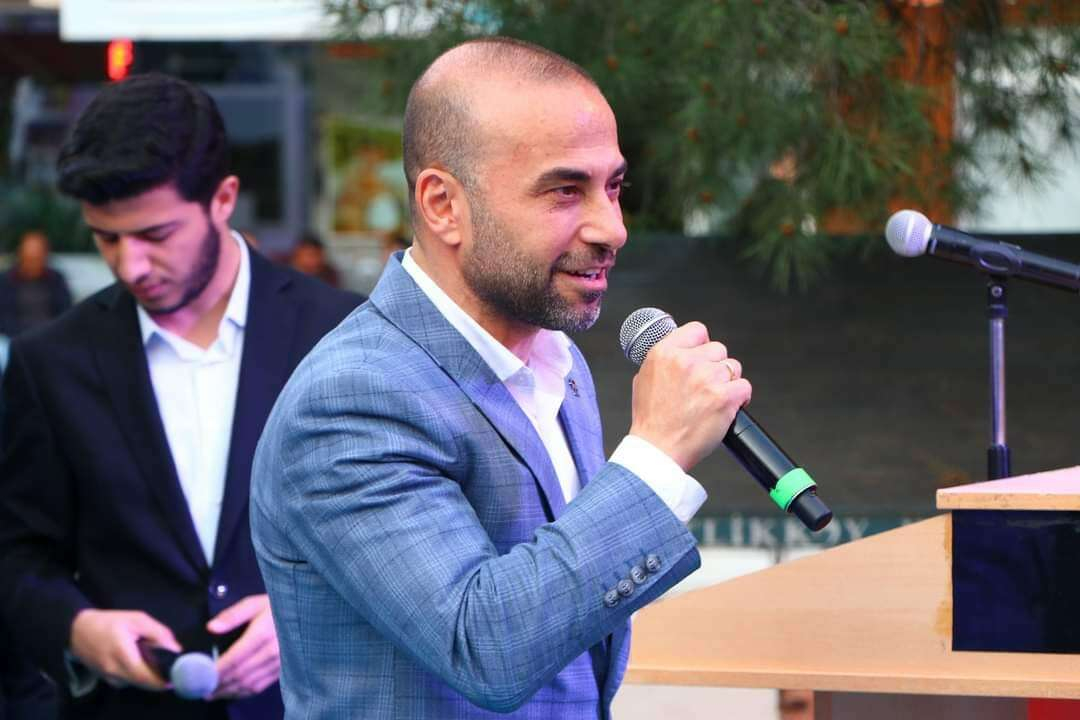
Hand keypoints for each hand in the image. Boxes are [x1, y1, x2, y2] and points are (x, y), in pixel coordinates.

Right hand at [69, 608, 179, 690]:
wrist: (78, 631)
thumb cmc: (109, 622)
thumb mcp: (137, 619)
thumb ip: (158, 632)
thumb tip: (176, 648)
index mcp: (122, 655)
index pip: (145, 677)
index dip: (162, 680)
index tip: (177, 676)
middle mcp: (115, 671)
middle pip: (143, 683)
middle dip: (159, 679)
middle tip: (172, 668)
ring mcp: (109, 678)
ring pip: (136, 683)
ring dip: (149, 676)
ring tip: (157, 661)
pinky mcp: (107, 679)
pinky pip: (128, 681)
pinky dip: (138, 675)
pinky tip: (142, 662)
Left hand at [206, 594, 278, 699]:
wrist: (307, 613)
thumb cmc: (277, 606)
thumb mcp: (254, 603)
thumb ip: (232, 615)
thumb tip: (211, 628)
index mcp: (262, 634)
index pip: (234, 659)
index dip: (216, 671)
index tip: (200, 677)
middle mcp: (272, 651)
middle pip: (240, 674)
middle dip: (219, 684)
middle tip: (202, 690)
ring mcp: (280, 663)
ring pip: (249, 683)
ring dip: (229, 691)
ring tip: (213, 694)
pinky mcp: (284, 669)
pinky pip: (261, 685)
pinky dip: (244, 692)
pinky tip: (233, 691)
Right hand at [629, 321, 751, 471]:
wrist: (658, 450)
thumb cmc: (651, 421)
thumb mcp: (643, 379)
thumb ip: (664, 361)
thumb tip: (679, 352)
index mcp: (665, 353)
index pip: (697, 330)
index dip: (702, 345)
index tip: (702, 356)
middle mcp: (686, 361)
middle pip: (718, 349)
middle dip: (715, 366)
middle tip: (706, 385)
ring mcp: (707, 378)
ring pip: (733, 367)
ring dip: (728, 381)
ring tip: (714, 398)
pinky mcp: (724, 397)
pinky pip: (745, 387)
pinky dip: (741, 398)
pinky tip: (729, 407)